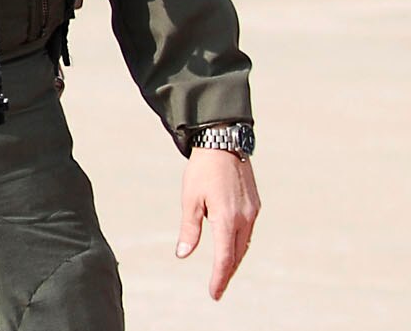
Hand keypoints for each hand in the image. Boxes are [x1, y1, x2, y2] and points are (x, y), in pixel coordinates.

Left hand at [176, 146, 259, 299]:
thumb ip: (189, 229)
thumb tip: (183, 254)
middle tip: (216, 288)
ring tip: (223, 272)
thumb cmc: (201, 171)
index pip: (225, 258)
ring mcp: (253, 212)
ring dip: (234, 260)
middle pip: (237, 255)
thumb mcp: (189, 199)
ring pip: (244, 245)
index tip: (214, 294)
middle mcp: (244, 218)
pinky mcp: (255, 206)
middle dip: (227, 273)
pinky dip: (239, 244)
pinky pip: (248, 232)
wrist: (223, 144)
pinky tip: (232, 248)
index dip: (219, 278)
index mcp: (226, 219)